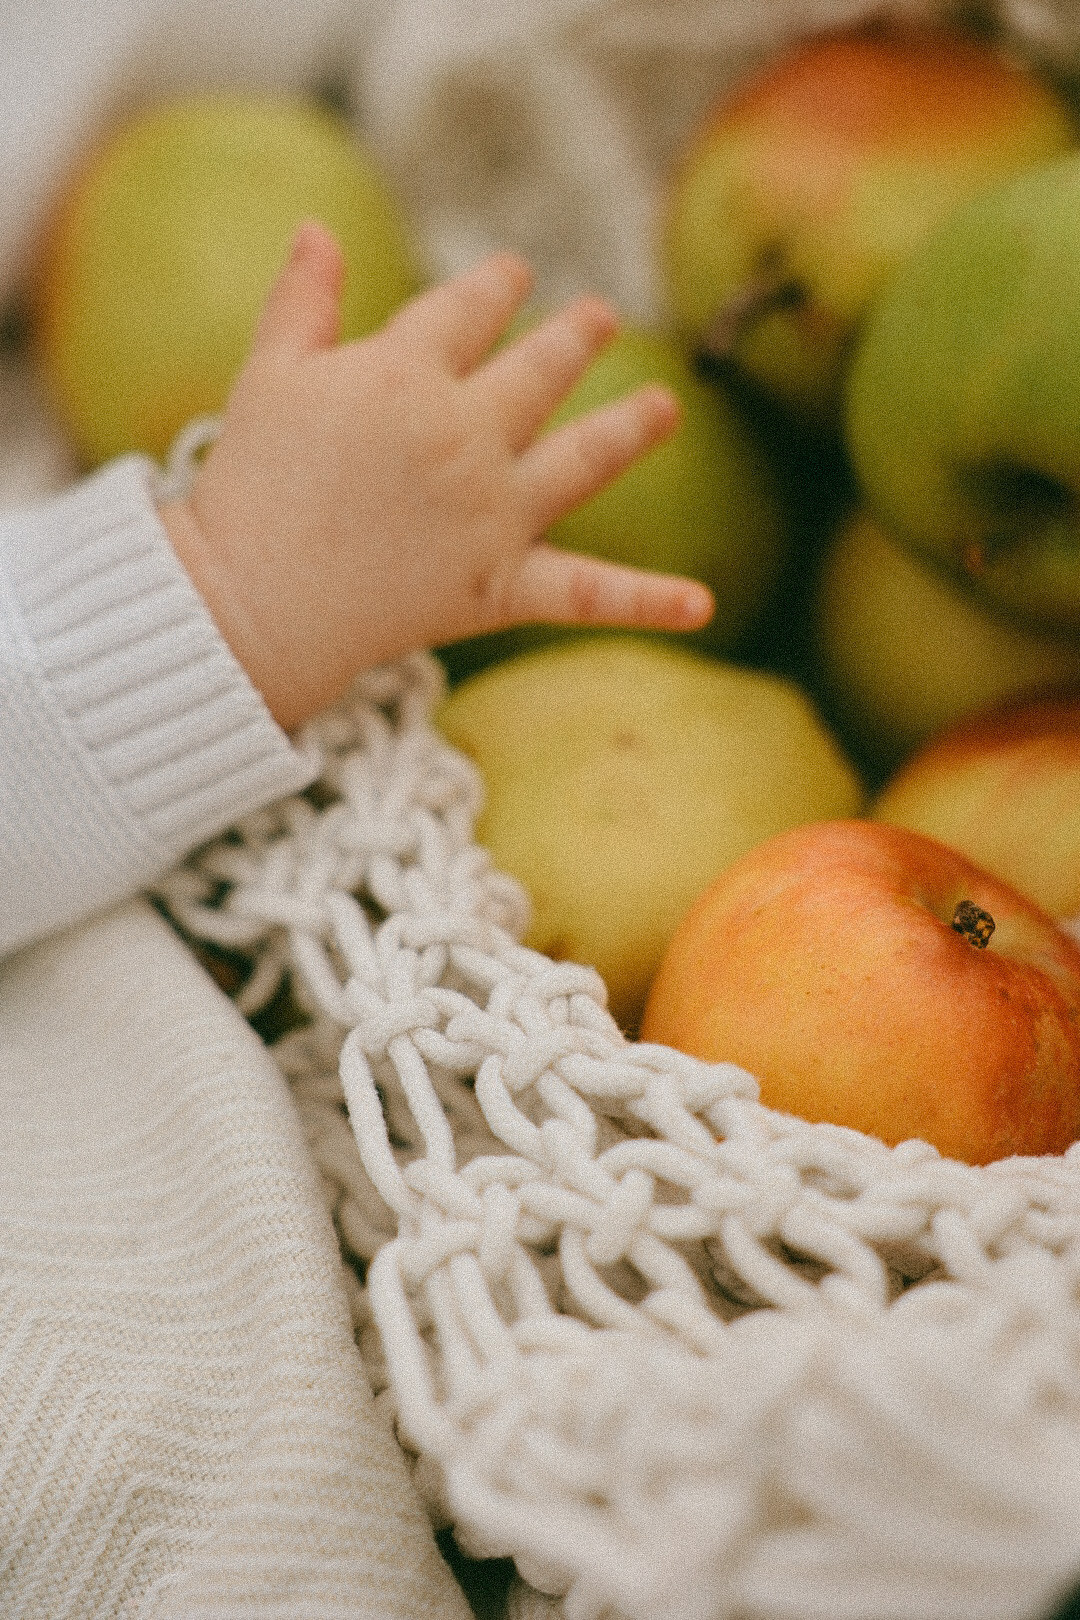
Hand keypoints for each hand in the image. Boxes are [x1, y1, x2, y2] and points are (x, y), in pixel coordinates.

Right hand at [161, 220, 712, 730]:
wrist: (250, 599)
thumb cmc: (250, 484)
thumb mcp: (268, 376)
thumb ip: (304, 300)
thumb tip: (318, 227)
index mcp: (408, 372)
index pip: (469, 309)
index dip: (498, 284)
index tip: (515, 272)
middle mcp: (467, 433)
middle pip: (540, 370)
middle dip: (575, 338)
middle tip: (602, 318)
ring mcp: (494, 510)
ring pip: (584, 457)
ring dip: (631, 426)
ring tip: (667, 406)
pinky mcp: (501, 585)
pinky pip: (588, 593)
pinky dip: (647, 602)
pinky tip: (702, 604)